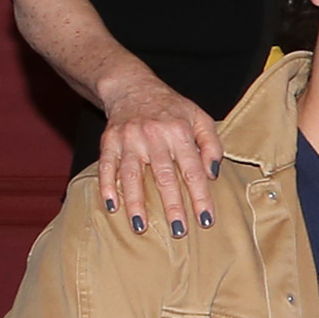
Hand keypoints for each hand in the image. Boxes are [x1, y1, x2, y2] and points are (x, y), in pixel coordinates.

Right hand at [97, 75, 222, 237]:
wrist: (133, 87)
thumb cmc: (171, 108)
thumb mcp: (200, 118)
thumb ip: (211, 144)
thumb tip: (213, 174)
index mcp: (180, 132)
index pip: (193, 170)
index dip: (200, 197)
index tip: (206, 220)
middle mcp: (154, 136)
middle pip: (163, 176)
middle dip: (171, 206)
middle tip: (178, 231)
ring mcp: (129, 139)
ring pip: (131, 174)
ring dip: (135, 202)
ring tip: (140, 226)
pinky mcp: (109, 141)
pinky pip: (106, 166)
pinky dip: (107, 186)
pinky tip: (111, 206)